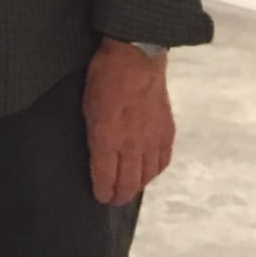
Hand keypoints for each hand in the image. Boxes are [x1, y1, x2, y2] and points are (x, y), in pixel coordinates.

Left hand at [83, 39, 174, 205]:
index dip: (103, 191)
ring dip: (138, 186)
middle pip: (129, 182)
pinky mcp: (167, 132)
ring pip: (147, 176)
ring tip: (130, 189)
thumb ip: (94, 132)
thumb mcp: (87, 104)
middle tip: (114, 200)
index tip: (100, 197)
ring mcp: (152, 140)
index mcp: (108, 138)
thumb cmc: (103, 75)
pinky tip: (150, 171)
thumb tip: (97, 152)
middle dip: (120, 194)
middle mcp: (132, 145)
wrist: (137, 56)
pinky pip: (163, 161)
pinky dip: (155, 171)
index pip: (105, 176)